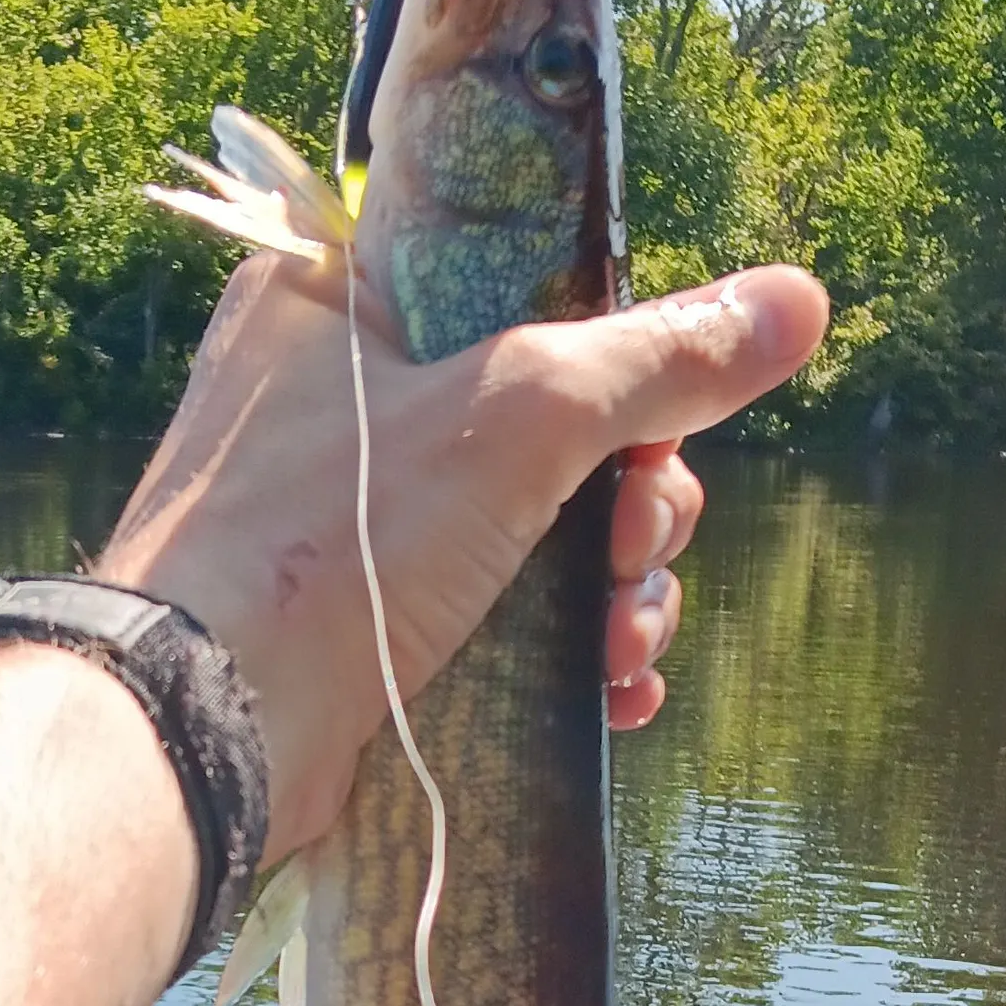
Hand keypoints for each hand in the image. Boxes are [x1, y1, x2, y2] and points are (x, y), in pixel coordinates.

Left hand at [100, 252, 827, 858]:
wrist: (206, 730)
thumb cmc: (338, 538)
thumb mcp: (518, 419)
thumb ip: (658, 359)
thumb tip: (798, 298)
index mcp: (346, 297)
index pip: (517, 275)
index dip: (609, 335)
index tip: (656, 406)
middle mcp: (341, 392)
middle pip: (550, 410)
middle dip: (631, 491)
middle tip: (636, 542)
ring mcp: (351, 510)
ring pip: (536, 517)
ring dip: (613, 581)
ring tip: (624, 643)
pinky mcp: (368, 609)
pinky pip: (500, 600)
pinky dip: (565, 640)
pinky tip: (616, 691)